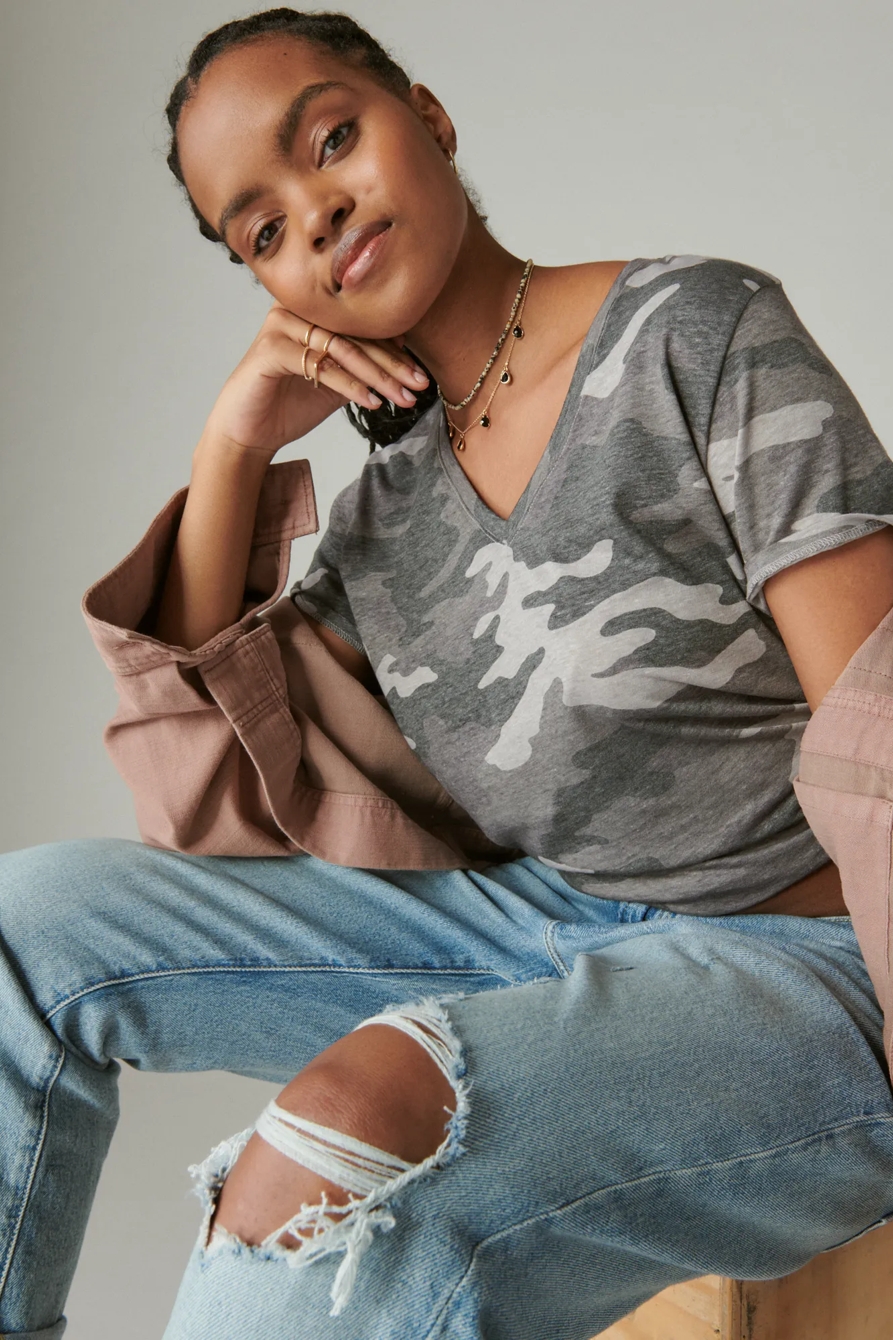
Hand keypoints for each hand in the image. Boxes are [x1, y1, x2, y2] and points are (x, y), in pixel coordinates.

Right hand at [203, 300, 428, 459]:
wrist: (249, 432)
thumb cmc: (291, 404)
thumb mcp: (336, 382)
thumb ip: (361, 364)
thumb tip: (403, 349)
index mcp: (311, 309)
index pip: (361, 327)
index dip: (394, 351)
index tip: (421, 375)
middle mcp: (295, 309)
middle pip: (355, 335)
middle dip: (392, 364)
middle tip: (419, 386)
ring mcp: (281, 325)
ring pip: (342, 349)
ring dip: (377, 376)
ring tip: (402, 398)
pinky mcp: (270, 348)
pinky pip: (321, 365)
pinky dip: (349, 385)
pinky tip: (371, 403)